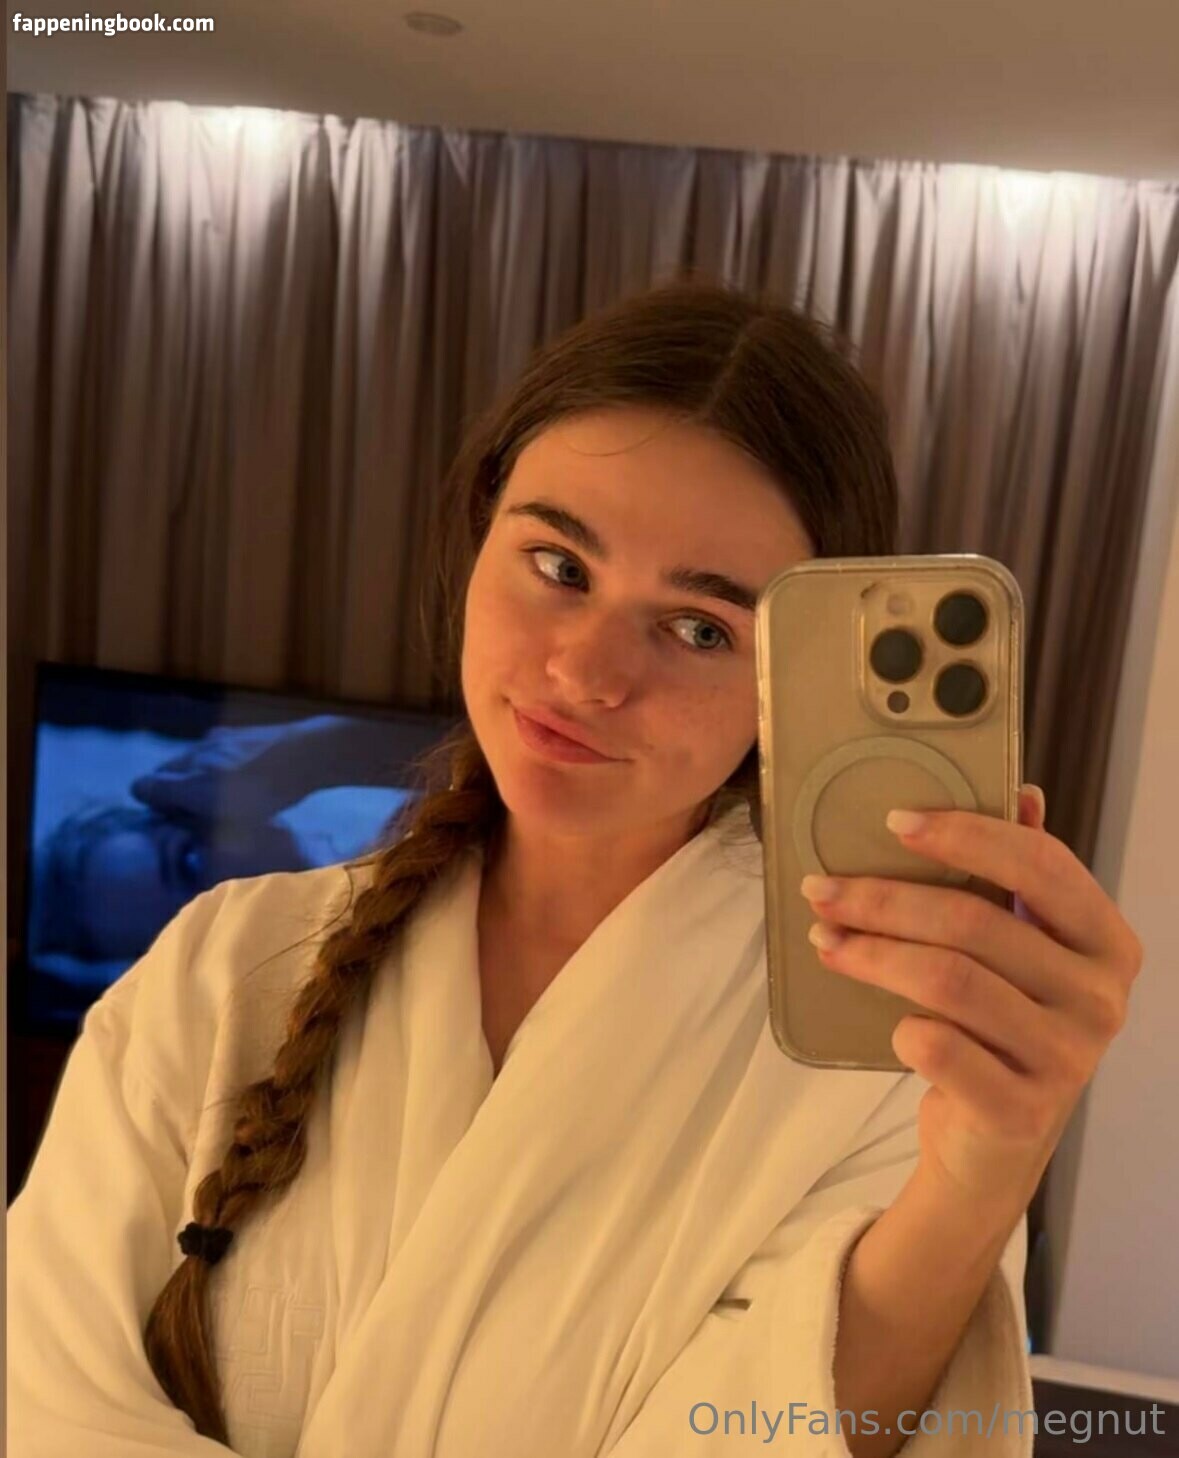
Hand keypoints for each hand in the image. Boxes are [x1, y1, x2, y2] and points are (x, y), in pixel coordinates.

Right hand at [129, 721, 317, 822]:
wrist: (304, 754)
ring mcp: (211, 740)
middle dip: (171, 792)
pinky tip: (238, 775)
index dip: (151, 806)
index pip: (142, 787)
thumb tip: (185, 843)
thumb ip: (199, 833)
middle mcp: (192, 757)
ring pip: (187, 761)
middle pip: (164, 772)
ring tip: (219, 794)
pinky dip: (214, 763)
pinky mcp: (231, 732)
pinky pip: (210, 751)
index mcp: (187, 782)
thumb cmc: (267, 798)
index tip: (168, 819)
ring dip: (193, 776)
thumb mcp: (232, 827)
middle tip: (192, 811)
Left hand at [800, 784, 1143, 1213]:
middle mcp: (1100, 999)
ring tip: (827, 939)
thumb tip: (1022, 790)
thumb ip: (1022, 875)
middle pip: (975, 924)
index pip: (1041, 865)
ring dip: (873, 954)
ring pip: (949, 982)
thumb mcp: (1021, 947)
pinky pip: (941, 1049)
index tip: (892, 820)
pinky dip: (902, 1027)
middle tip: (821, 889)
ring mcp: (1065, 1059)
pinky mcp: (1019, 1111)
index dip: (965, 834)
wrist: (994, 1142)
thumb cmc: (1002, 1025)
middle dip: (885, 899)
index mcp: (1107, 942)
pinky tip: (884, 1020)